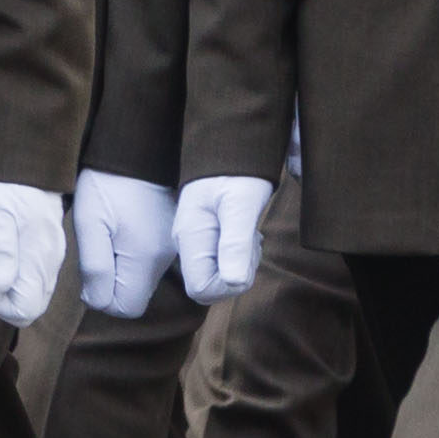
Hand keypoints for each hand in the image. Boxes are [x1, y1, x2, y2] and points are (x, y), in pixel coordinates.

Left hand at [0, 180, 68, 328]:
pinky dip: (13, 280)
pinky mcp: (45, 248)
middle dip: (1, 303)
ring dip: (6, 292)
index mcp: (38, 258)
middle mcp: (49, 261)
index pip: (26, 310)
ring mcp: (49, 255)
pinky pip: (33, 280)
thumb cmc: (3, 184)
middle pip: (31, 308)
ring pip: (33, 295)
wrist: (24, 158)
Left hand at [71, 172, 175, 320]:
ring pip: (140, 281)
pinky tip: (119, 234)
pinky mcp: (170, 239)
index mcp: (145, 259)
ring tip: (105, 239)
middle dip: (108, 287)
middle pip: (134, 296)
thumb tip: (98, 301)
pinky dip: (130, 259)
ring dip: (118, 272)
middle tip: (93, 254)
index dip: (101, 299)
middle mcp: (165, 259)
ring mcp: (171, 249)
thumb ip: (95, 267)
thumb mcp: (90, 224)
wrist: (136, 151)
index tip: (88, 274)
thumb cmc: (106, 185)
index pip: (126, 308)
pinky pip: (147, 264)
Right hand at [176, 174, 274, 305]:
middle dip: (239, 274)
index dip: (229, 286)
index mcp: (190, 238)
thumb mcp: (241, 205)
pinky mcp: (204, 235)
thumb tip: (235, 282)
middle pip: (211, 285)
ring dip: (242, 263)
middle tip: (251, 242)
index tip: (246, 258)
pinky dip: (240, 254)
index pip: (201, 290)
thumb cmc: (236, 173)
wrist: (227, 147)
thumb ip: (235, 244)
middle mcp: (187, 242)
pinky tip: (245, 231)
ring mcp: (194, 239)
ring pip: (219, 275)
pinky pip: (222, 261)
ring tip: (249, 233)